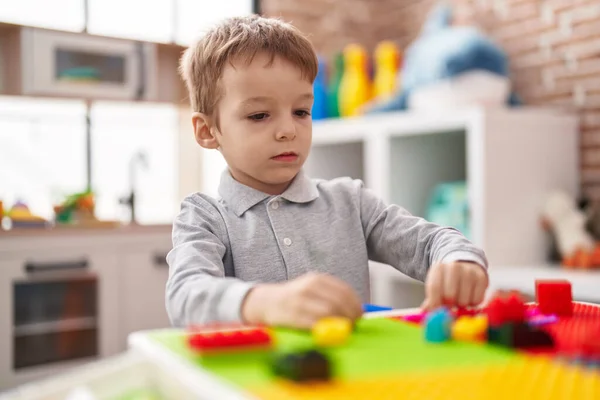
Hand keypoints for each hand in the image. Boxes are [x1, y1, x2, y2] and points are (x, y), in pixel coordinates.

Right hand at [241, 272, 362, 328]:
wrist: (266, 302)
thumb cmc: (295, 298)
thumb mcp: (312, 288)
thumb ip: (331, 295)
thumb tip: (356, 310)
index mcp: (317, 279)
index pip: (344, 291)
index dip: (355, 304)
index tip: (360, 315)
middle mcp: (309, 286)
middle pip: (338, 302)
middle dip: (350, 316)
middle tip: (353, 325)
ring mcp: (300, 300)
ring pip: (329, 312)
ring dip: (339, 323)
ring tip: (341, 329)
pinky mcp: (293, 315)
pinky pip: (315, 323)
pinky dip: (325, 328)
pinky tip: (327, 331)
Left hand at [421, 261, 487, 310]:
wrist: (466, 267)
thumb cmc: (448, 281)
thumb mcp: (437, 286)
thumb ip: (431, 300)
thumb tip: (426, 311)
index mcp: (438, 268)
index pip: (434, 288)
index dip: (435, 303)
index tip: (438, 312)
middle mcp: (453, 267)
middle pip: (449, 295)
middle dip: (449, 305)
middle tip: (450, 305)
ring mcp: (469, 271)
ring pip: (464, 300)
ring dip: (461, 305)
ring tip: (459, 299)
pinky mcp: (482, 277)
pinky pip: (477, 300)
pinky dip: (473, 303)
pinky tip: (470, 296)